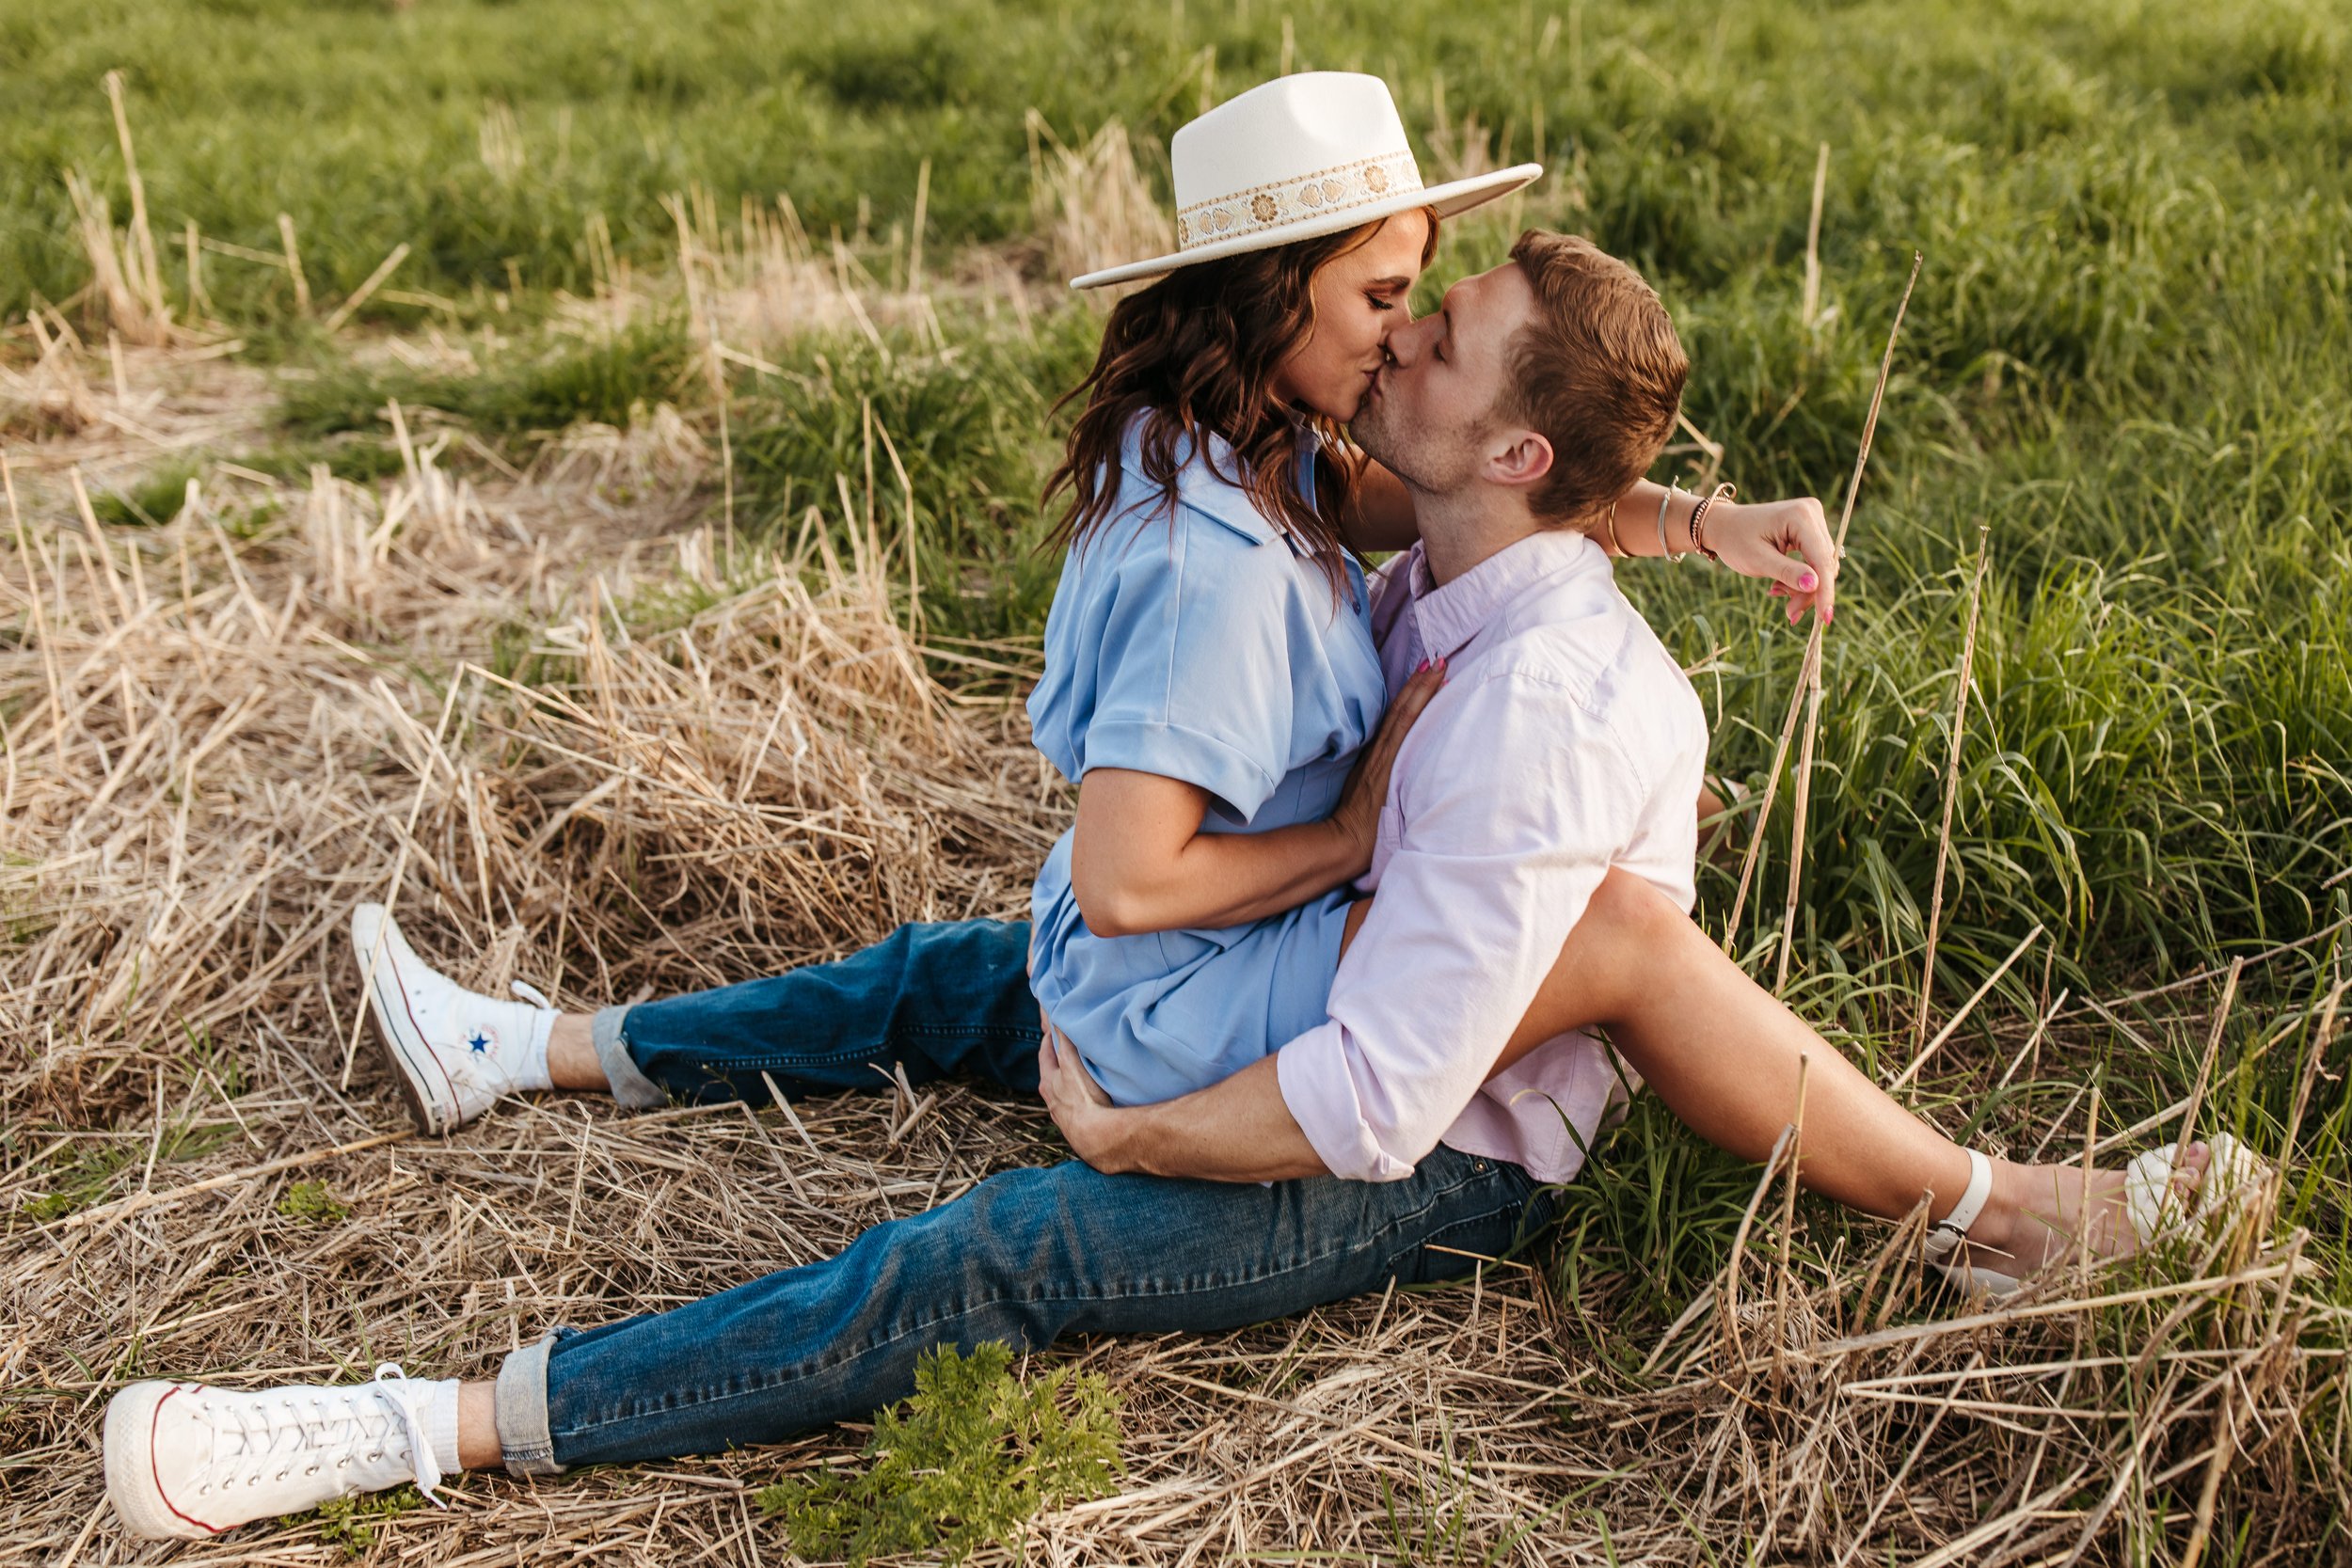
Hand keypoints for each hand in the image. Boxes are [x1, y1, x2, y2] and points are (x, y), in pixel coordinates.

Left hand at [1038, 1013, 1127, 1171]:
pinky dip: (1082, 1097)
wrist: (1096, 1137)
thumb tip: (1055, 1015)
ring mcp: (1064, 1114)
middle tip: (1070, 1047)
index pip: (1045, 1053)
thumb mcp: (1071, 1062)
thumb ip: (1064, 1039)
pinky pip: (1077, 1105)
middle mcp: (1052, 1099)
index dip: (1049, 1039)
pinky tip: (1093, 1096)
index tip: (1055, 1028)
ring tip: (1084, 1070)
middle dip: (1060, 1059)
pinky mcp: (1077, 1126)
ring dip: (1071, 1080)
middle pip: (1053, 1073)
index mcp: (1047, 1082)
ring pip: (1064, 1091)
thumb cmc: (1083, 1098)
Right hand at [1329, 660, 1444, 868]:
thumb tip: (1396, 769)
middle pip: (1402, 709)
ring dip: (1422, 689)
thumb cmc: (1356, 824)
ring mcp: (1386, 758)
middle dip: (1420, 683)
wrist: (1345, 840)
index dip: (1411, 693)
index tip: (1426, 670)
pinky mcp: (1390, 768)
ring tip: (1439, 666)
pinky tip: (1434, 695)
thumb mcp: (1367, 792)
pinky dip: (1419, 710)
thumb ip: (1381, 776)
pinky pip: (1406, 732)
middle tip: (1439, 657)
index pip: (1396, 717)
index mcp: (1376, 757)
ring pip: (1405, 715)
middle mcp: (1380, 752)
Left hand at [1704, 496, 1839, 625]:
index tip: (1825, 619)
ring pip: (1821, 566)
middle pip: (1824, 565)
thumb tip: (1815, 586)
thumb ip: (1787, 573)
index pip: (1821, 560)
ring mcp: (1813, 520)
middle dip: (1809, 592)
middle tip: (1790, 614)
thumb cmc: (1735, 540)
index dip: (1825, 591)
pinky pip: (1814, 562)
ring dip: (1803, 587)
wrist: (1723, 526)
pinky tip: (1779, 584)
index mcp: (1801, 516)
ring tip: (1775, 591)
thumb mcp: (1758, 561)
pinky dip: (1800, 578)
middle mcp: (1812, 513)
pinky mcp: (1810, 530)